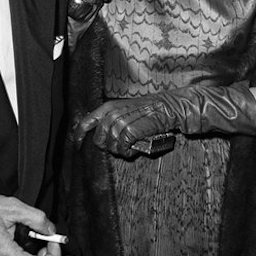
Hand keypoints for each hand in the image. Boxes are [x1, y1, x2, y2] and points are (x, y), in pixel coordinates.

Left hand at [75, 83, 255, 157]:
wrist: (179, 107)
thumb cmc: (157, 113)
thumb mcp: (133, 113)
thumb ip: (117, 121)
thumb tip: (103, 138)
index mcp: (111, 105)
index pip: (87, 119)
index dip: (79, 134)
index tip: (77, 144)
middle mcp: (115, 109)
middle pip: (99, 136)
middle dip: (106, 146)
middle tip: (121, 148)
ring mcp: (125, 117)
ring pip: (111, 141)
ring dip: (119, 150)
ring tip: (130, 149)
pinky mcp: (135, 126)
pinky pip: (123, 144)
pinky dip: (127, 151)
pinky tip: (135, 150)